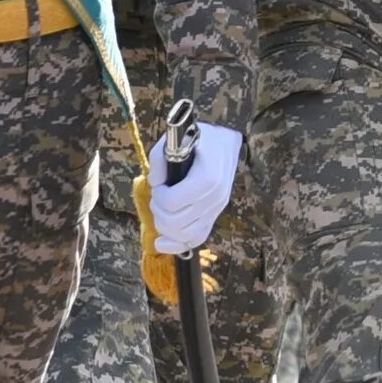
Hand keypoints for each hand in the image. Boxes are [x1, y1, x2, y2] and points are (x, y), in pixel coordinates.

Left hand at [145, 121, 243, 255]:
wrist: (226, 142)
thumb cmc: (200, 137)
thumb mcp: (176, 138)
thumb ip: (159, 158)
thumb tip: (155, 182)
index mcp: (207, 178)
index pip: (172, 202)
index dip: (158, 195)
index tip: (159, 184)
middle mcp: (215, 198)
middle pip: (175, 222)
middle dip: (159, 211)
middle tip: (158, 196)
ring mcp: (216, 209)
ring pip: (184, 235)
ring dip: (165, 226)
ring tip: (162, 211)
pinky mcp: (215, 215)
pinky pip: (197, 239)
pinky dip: (178, 245)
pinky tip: (162, 243)